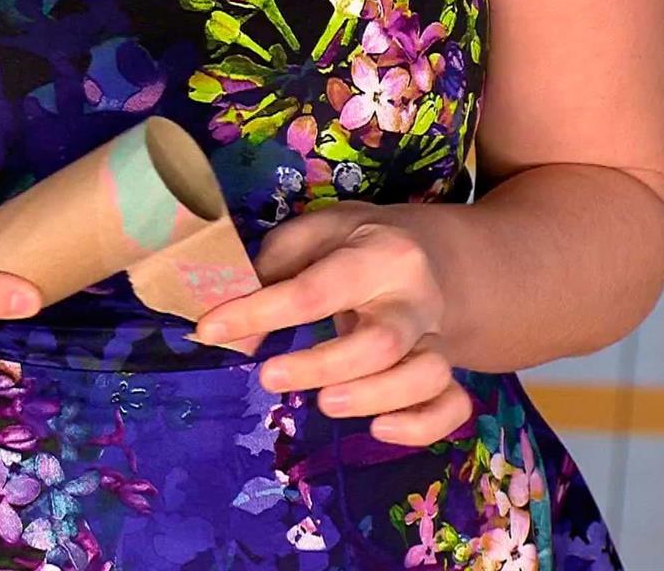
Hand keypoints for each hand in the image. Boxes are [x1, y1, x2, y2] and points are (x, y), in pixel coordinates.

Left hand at [194, 203, 471, 445]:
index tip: (211, 329)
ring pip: (425, 376)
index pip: (315, 290)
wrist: (429, 252)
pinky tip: (379, 430)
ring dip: (373, 398)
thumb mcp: (313, 233)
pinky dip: (422, 426)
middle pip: (381, 343)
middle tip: (269, 377)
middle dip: (320, 367)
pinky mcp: (448, 369)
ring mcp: (437, 336)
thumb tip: (234, 330)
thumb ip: (271, 269)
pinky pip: (452, 406)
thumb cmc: (354, 244)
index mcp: (377, 254)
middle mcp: (415, 297)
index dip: (258, 312)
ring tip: (325, 404)